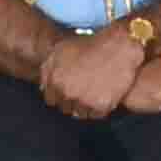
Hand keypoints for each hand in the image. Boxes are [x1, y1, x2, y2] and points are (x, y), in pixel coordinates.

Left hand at [35, 21, 150, 122]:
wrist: (118, 47)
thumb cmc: (91, 45)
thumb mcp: (61, 49)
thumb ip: (48, 69)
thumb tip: (42, 87)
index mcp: (55, 80)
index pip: (51, 100)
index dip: (59, 95)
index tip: (68, 91)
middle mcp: (67, 93)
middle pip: (65, 108)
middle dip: (71, 100)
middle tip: (82, 90)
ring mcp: (84, 101)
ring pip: (80, 113)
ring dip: (84, 106)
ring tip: (92, 93)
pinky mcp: (100, 107)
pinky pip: (95, 115)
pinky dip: (97, 108)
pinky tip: (101, 95)